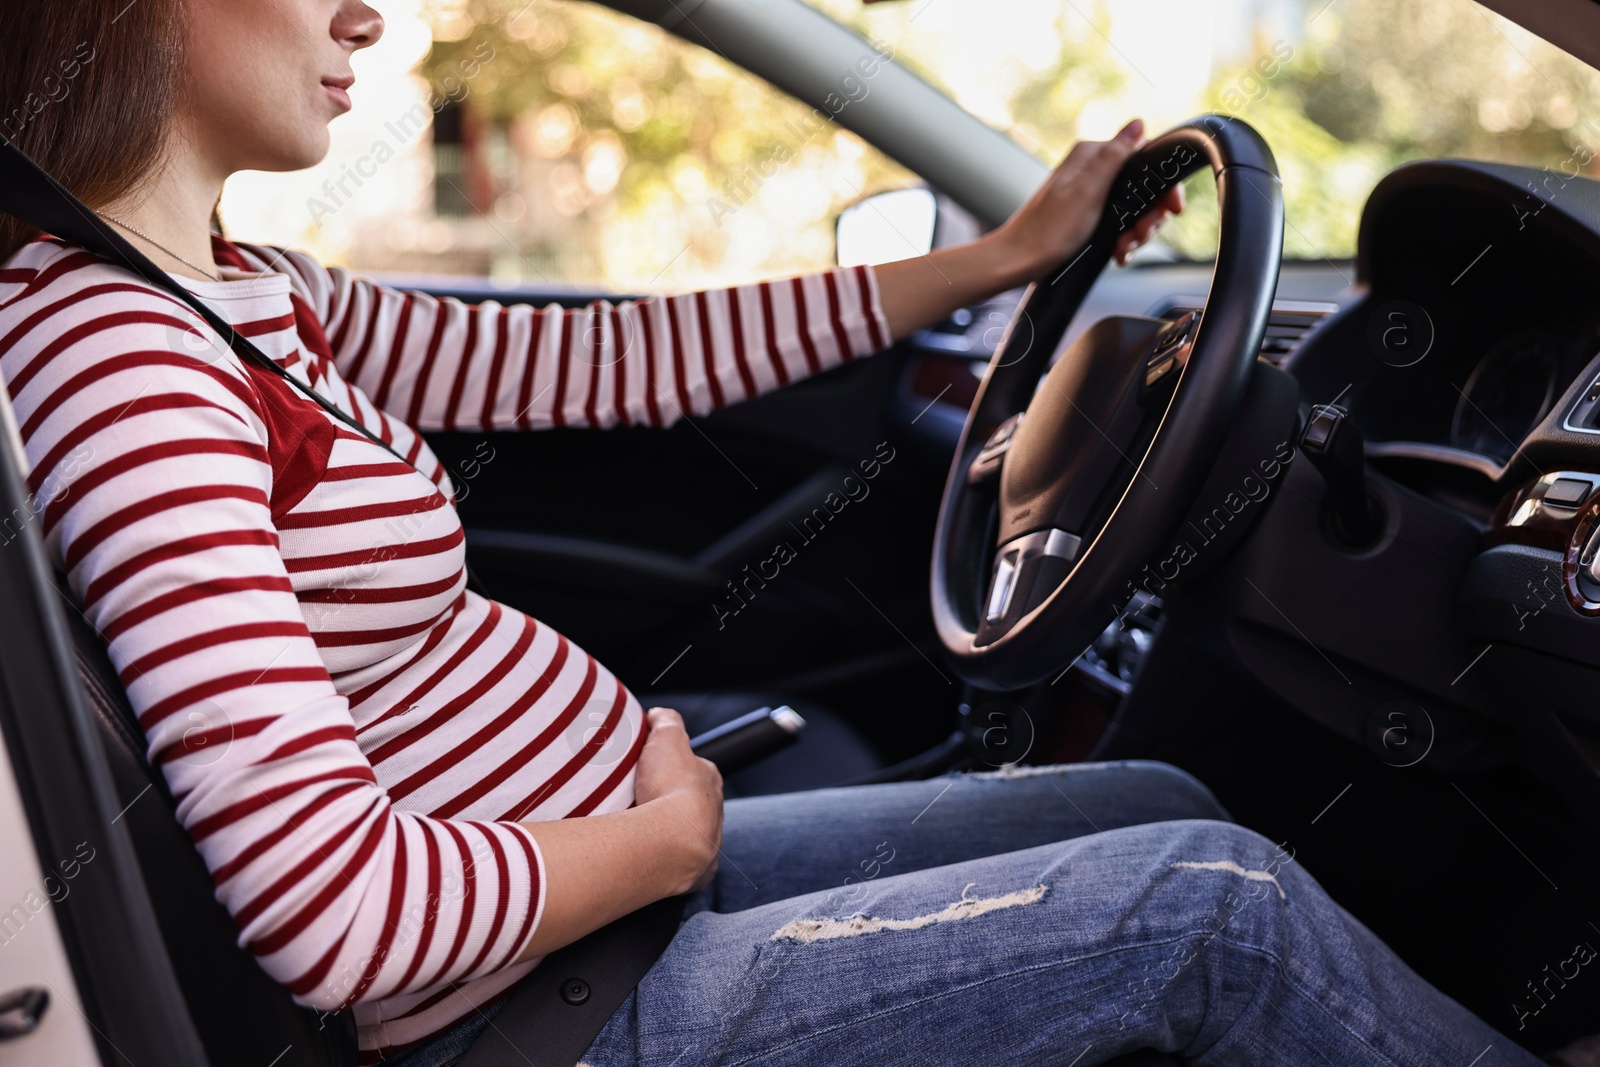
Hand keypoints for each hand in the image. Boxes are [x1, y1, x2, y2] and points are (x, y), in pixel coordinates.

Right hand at [634, 707, 723, 893]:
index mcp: (710, 781)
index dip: (674, 766)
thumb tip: (659, 714)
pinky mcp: (695, 873)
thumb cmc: (671, 788)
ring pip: (686, 835)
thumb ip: (666, 721)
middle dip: (669, 803)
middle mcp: (715, 813)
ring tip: (638, 831)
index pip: (695, 769)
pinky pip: (679, 865)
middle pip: (691, 804)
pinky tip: (646, 858)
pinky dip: (665, 861)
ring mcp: (707, 845)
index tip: (653, 769)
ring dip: (667, 833)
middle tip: (640, 801)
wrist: (672, 841)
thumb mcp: (666, 739)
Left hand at [990, 118, 1183, 281]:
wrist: (1018, 261)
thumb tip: (1138, 123)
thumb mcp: (1088, 191)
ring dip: (1136, 231)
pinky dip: (1122, 238)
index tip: (1170, 209)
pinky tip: (1118, 252)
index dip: (1163, 185)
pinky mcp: (1086, 213)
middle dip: (1148, 215)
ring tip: (1124, 248)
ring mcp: (1089, 192)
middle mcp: (1091, 169)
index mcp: (1092, 156)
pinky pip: (1117, 221)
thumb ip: (1115, 156)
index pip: (1145, 157)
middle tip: (1138, 235)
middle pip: (1142, 185)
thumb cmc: (1048, 230)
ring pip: (1133, 207)